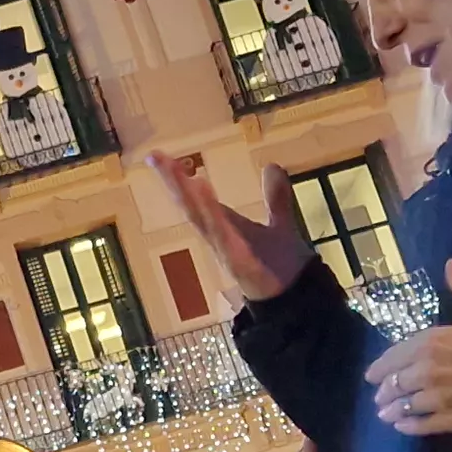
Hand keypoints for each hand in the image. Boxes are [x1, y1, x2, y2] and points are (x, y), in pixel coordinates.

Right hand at [149, 153, 315, 302]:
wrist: (297, 295)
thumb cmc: (281, 266)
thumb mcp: (279, 222)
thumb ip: (275, 197)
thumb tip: (271, 165)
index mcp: (225, 227)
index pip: (195, 199)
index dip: (177, 178)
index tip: (158, 156)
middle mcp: (219, 237)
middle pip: (189, 206)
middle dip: (172, 182)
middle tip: (153, 156)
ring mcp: (225, 248)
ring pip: (199, 218)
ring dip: (185, 193)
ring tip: (171, 168)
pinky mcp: (237, 259)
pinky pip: (221, 234)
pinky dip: (211, 213)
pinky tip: (202, 192)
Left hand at [368, 263, 451, 434]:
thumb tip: (451, 263)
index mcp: (430, 343)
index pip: (395, 356)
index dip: (380, 367)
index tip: (371, 375)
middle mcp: (427, 372)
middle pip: (397, 384)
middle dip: (386, 391)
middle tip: (380, 397)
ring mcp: (440, 399)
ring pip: (407, 407)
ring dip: (393, 411)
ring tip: (386, 415)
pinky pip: (426, 426)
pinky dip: (411, 428)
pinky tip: (404, 428)